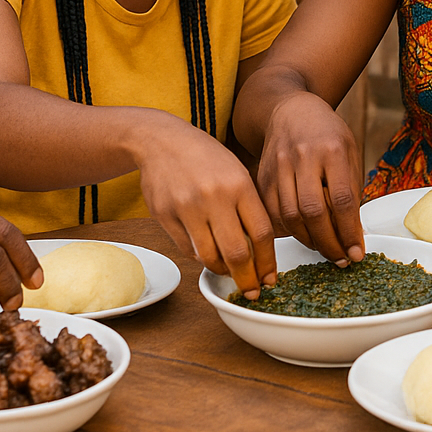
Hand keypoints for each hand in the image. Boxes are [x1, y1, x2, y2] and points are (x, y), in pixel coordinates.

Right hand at [134, 118, 276, 298]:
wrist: (161, 141)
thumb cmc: (206, 158)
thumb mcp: (236, 172)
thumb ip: (249, 208)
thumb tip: (261, 252)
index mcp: (239, 185)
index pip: (262, 234)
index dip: (268, 263)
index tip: (270, 278)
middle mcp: (215, 197)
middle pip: (237, 253)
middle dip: (247, 279)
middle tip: (252, 290)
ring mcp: (187, 207)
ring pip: (210, 257)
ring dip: (222, 270)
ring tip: (228, 270)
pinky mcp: (165, 216)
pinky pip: (188, 250)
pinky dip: (201, 257)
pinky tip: (207, 252)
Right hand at [256, 92, 364, 265]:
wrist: (291, 111)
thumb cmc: (327, 134)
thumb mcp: (350, 152)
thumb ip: (352, 189)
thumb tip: (354, 235)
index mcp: (332, 149)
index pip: (341, 199)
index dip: (348, 231)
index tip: (356, 253)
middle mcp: (303, 156)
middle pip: (313, 211)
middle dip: (328, 243)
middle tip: (340, 258)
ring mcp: (279, 165)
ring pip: (289, 216)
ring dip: (308, 241)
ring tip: (323, 249)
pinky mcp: (261, 176)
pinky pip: (271, 213)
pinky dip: (287, 231)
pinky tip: (301, 235)